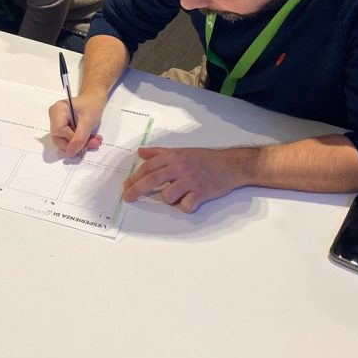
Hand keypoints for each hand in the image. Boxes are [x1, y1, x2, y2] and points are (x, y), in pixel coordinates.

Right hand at [48, 91, 105, 156]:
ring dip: (81, 144)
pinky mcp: (63, 128)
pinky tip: (90, 138)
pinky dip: (80, 141)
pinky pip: (68, 140)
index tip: (84, 140)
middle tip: (92, 143)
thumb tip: (70, 152)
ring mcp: (58, 122)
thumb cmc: (91, 105)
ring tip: (94, 140)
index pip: (58, 132)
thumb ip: (79, 138)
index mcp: (58, 109)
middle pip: (59, 138)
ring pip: (64, 141)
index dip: (71, 139)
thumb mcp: (88, 121)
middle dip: (77, 144)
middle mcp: (54, 116)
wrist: (94, 100)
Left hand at [122, 146, 249, 212]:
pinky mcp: (201, 193)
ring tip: (177, 195)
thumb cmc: (205, 158)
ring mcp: (190, 180)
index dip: (135, 177)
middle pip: (152, 179)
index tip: (126, 185)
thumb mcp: (181, 151)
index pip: (148, 167)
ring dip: (168, 199)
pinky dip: (185, 206)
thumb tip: (140, 152)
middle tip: (127, 198)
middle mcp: (180, 167)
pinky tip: (190, 202)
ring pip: (167, 195)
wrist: (230, 165)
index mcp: (173, 157)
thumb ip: (159, 153)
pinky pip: (185, 205)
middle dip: (136, 189)